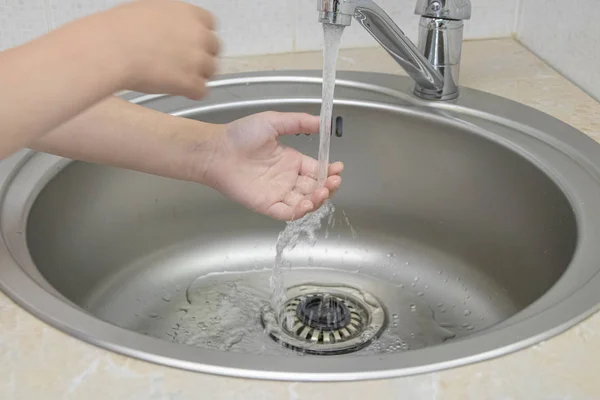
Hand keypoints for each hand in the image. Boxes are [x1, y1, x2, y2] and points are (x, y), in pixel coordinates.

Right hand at [81, 0, 219, 98]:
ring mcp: (198, 60)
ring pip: (210, 71)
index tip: (192, 44)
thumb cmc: (119, 30)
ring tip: (177, 78)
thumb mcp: (149, 10)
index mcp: (189, 13)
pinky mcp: (192, 82)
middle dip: (202, 56)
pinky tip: (177, 90)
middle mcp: (199, 35)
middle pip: (214, 49)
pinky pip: (202, 91)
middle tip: (184, 64)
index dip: (200, 36)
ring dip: (198, 75)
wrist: (112, 49)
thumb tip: (167, 31)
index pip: (210, 24)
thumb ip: (168, 21)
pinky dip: (191, 93)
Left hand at [203, 112, 342, 220]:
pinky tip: (306, 204)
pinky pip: (287, 213)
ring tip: (321, 192)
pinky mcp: (266, 205)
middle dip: (328, 187)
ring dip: (317, 200)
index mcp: (291, 161)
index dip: (329, 172)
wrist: (216, 150)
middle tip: (333, 181)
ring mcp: (278, 193)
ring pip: (305, 203)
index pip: (317, 170)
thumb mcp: (273, 122)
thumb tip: (323, 122)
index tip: (338, 168)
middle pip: (315, 189)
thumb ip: (299, 122)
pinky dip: (299, 212)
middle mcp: (287, 179)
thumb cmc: (240, 135)